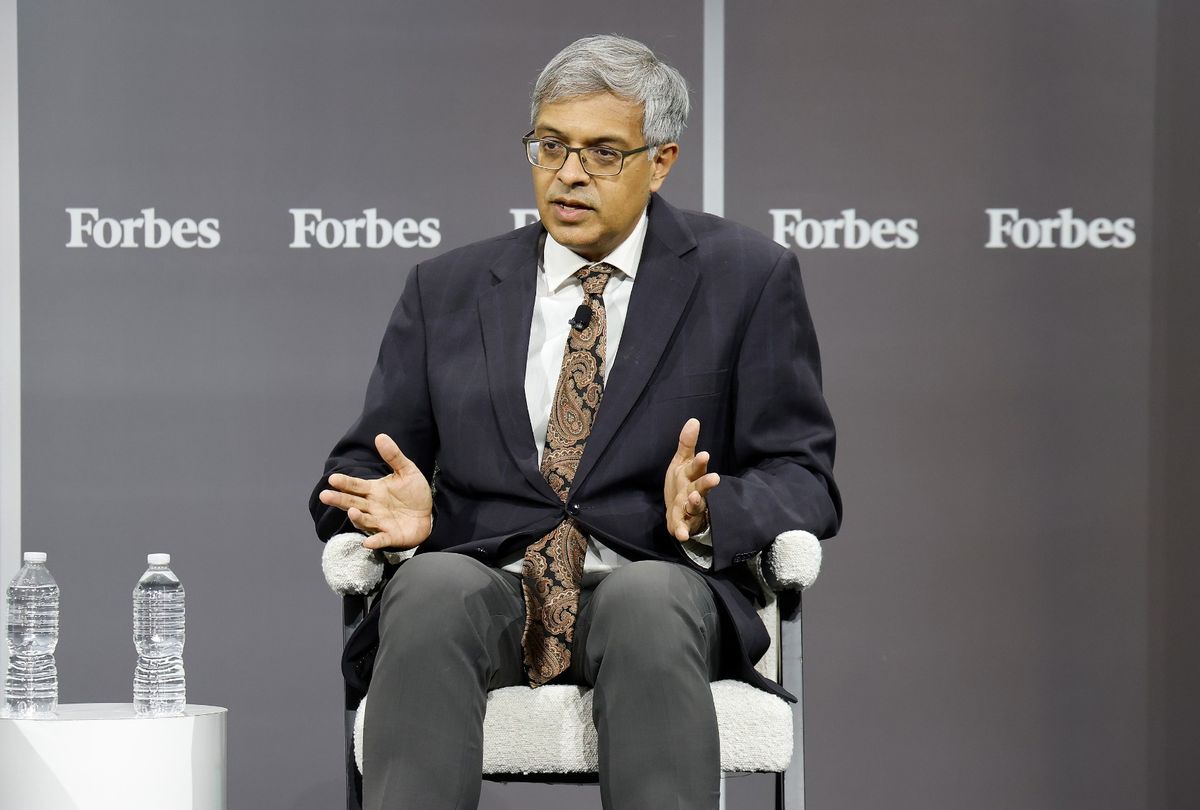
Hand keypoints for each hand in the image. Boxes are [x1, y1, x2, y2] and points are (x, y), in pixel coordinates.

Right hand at [318, 434, 433, 550]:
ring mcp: (380, 522)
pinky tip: (368, 543)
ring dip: (357, 517)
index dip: (344, 482)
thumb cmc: (414, 493)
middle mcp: (373, 507)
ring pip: (364, 520)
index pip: (356, 486)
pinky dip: (375, 541)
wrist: (429, 514)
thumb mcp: (407, 471)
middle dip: (339, 499)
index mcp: (374, 491)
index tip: (332, 478)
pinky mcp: (391, 536)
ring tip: (352, 511)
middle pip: (353, 502)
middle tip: (325, 495)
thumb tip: (380, 436)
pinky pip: (381, 539)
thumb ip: (393, 456)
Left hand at [664, 418, 720, 541]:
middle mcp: (694, 492)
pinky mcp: (682, 522)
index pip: (697, 467)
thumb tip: (693, 420)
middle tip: (715, 479)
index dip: (700, 462)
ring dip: (695, 503)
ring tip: (693, 499)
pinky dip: (682, 530)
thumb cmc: (682, 483)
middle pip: (701, 487)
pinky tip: (681, 535)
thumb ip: (687, 443)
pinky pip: (683, 526)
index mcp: (692, 475)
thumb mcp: (681, 462)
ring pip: (695, 506)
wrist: (679, 511)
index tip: (704, 455)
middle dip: (706, 483)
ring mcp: (689, 508)